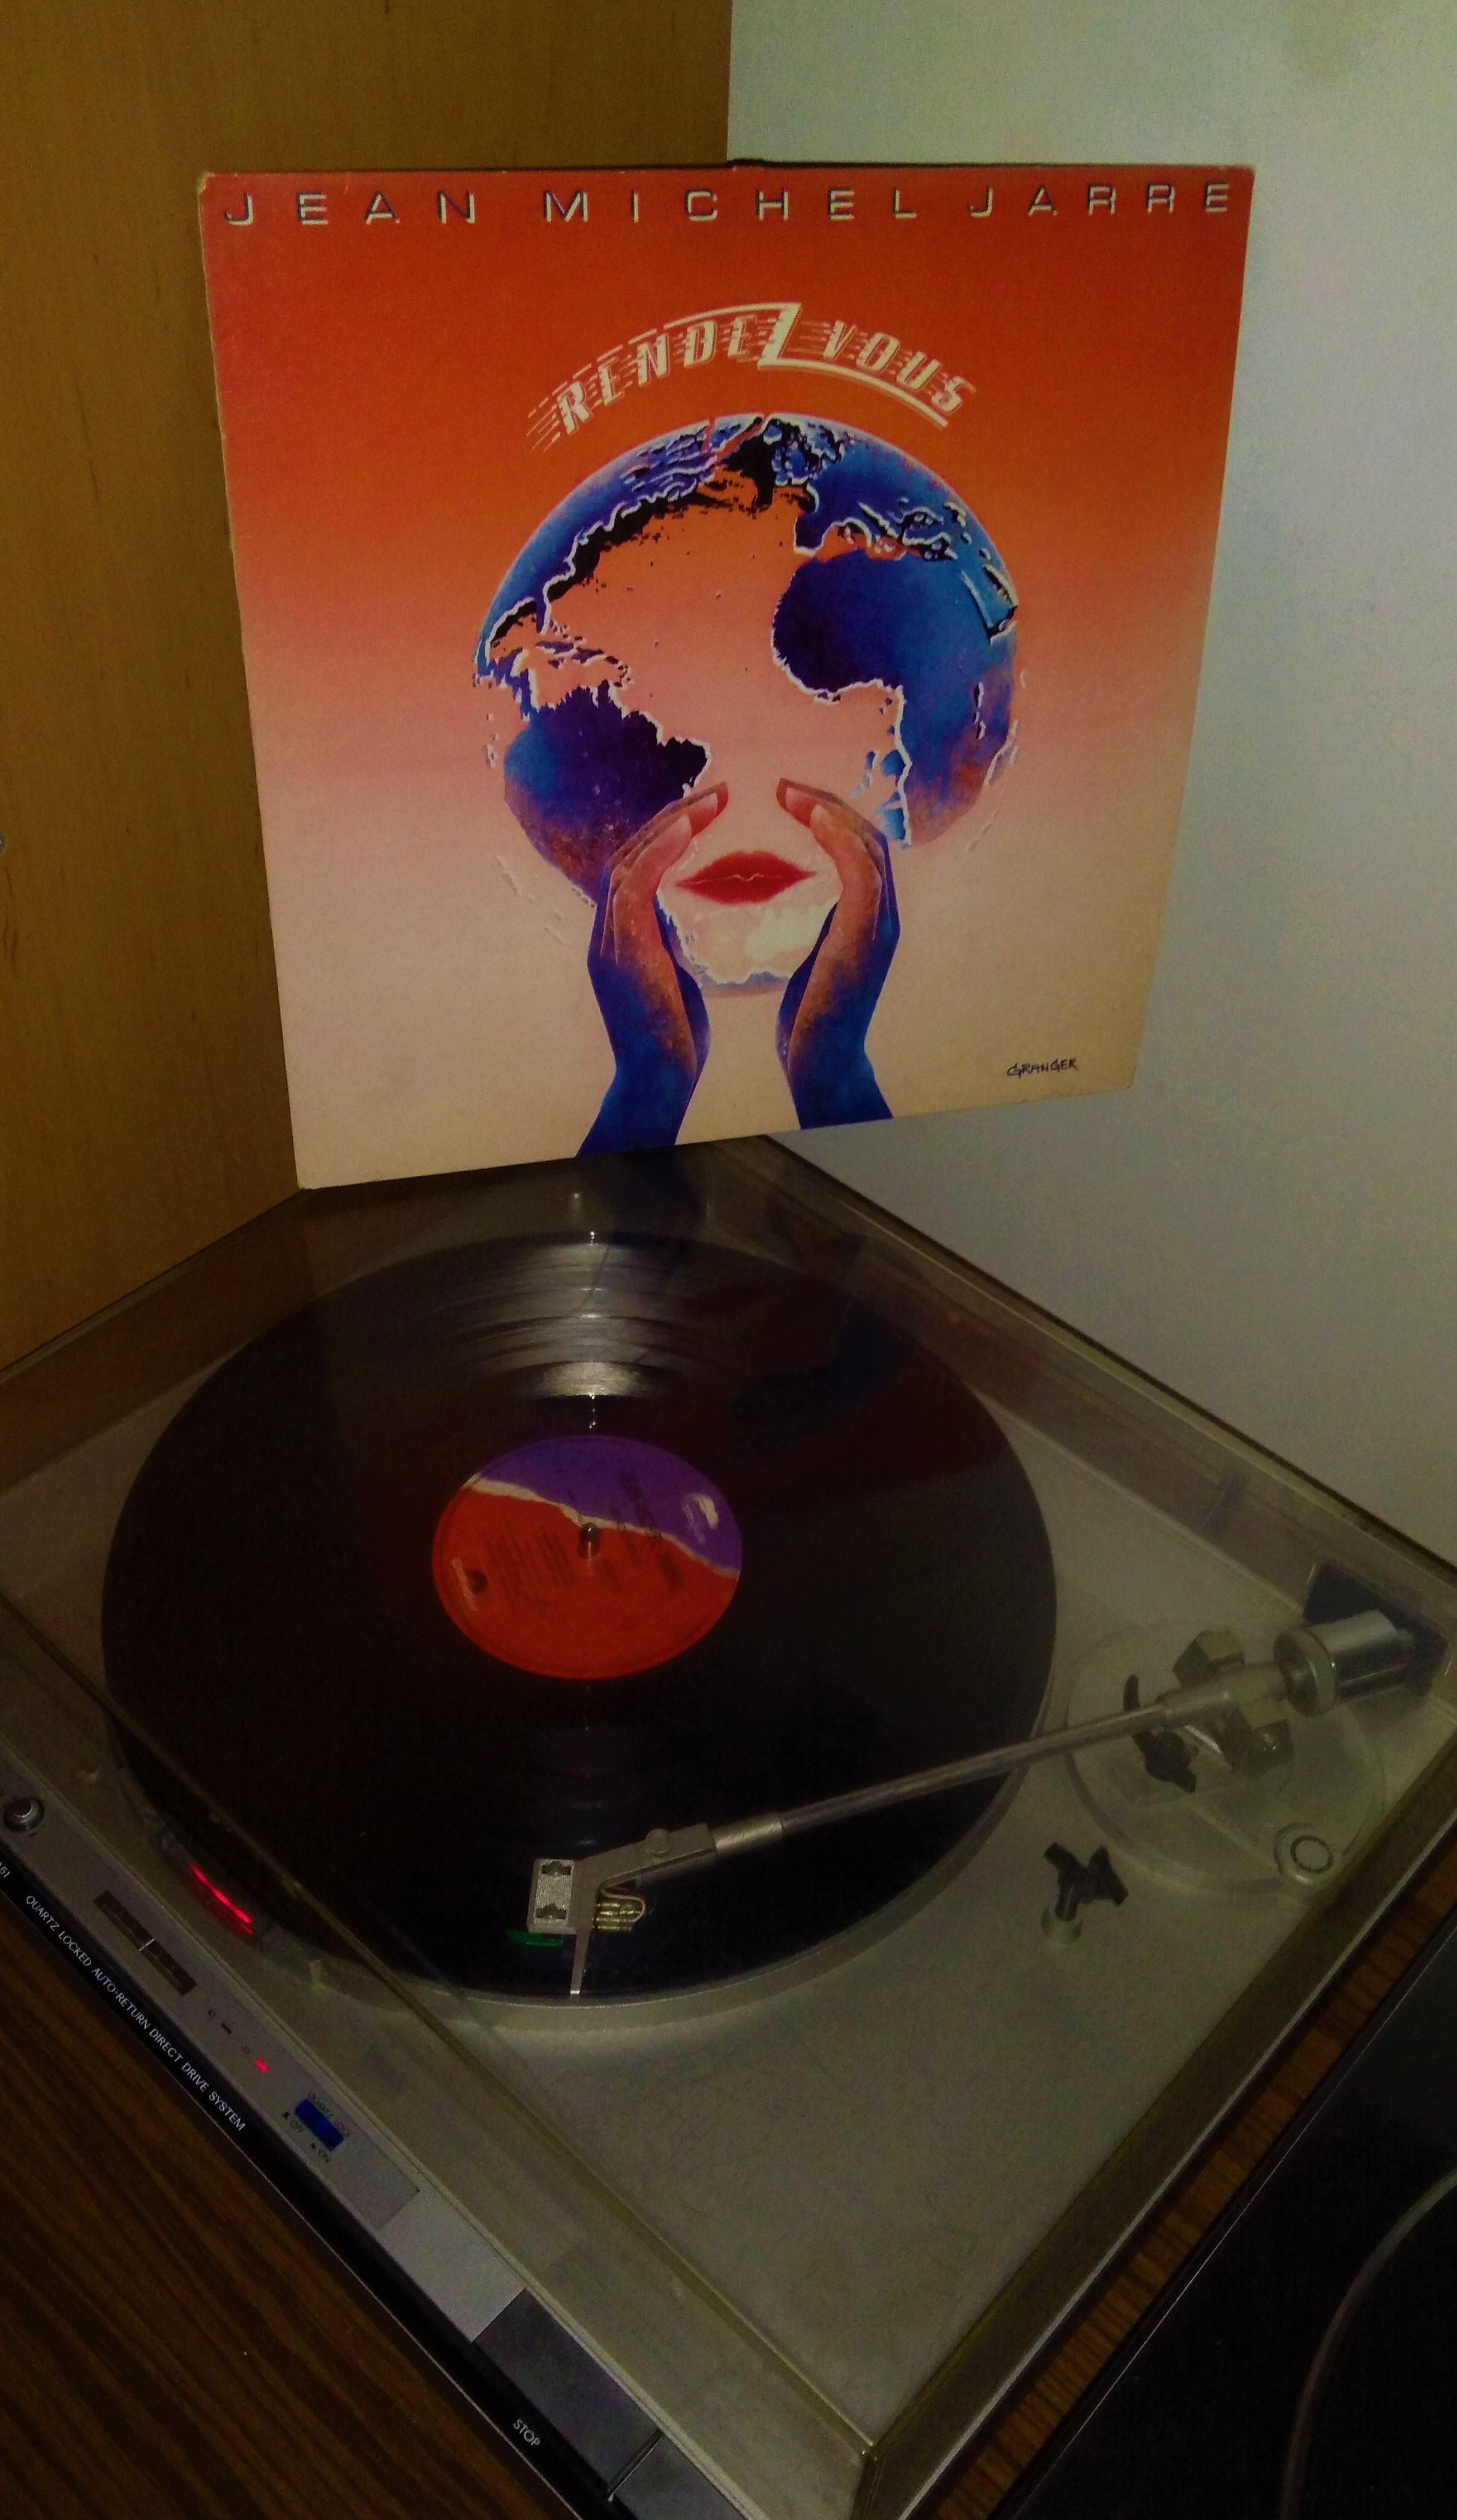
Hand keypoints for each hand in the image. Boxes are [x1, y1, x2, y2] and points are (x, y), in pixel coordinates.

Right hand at [579, 784, 726, 1153]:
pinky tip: (689, 829)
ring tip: (713, 801)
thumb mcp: (671, 978)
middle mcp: (604, 933)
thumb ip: (668, 943)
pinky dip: (660, 852)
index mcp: (617, 938)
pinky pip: (634, 885)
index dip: (669, 836)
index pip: (636, 869)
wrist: (659, 1084)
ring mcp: (607, 941)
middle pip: (628, 854)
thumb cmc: (675, 1041)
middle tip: (718, 793)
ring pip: (628, 861)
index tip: (709, 812)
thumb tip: (679, 915)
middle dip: (671, 820)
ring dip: (671, 826)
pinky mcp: (621, 951)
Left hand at [774, 783, 898, 1126]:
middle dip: (828, 805)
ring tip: (790, 795)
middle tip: (783, 788)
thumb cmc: (810, 1024)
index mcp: (871, 920)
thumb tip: (802, 900)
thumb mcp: (817, 960)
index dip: (827, 818)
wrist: (822, 1068)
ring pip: (870, 847)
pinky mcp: (867, 939)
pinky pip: (863, 871)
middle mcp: (885, 918)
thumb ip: (822, 926)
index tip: (787, 799)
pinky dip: (840, 838)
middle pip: (869, 838)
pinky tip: (810, 819)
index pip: (860, 850)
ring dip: (831, 813)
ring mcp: (881, 927)